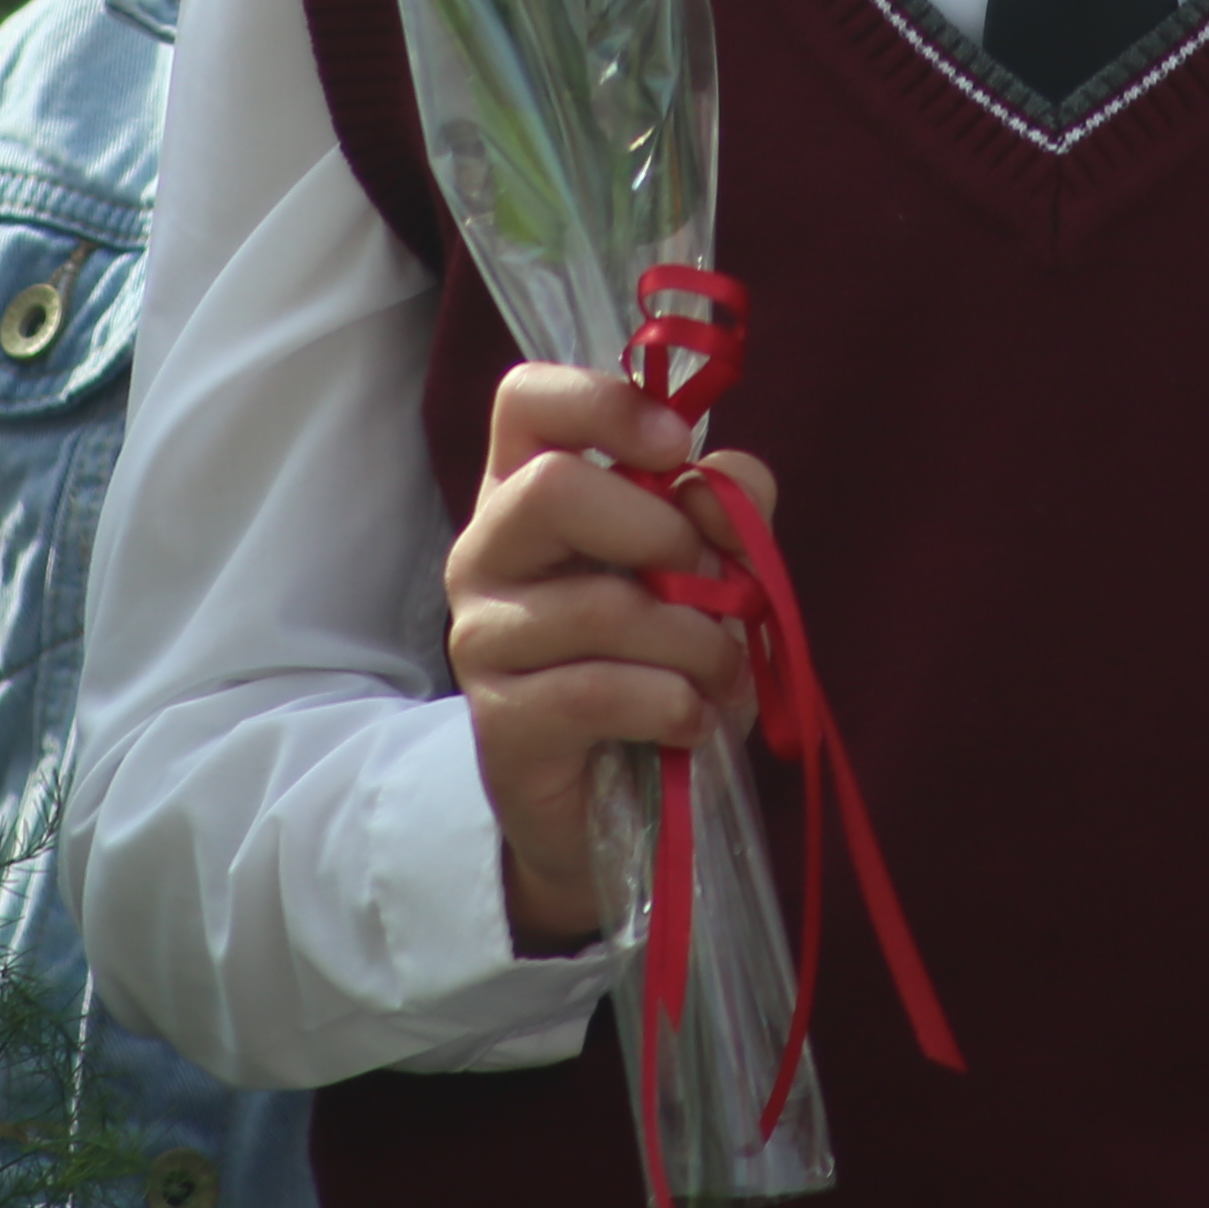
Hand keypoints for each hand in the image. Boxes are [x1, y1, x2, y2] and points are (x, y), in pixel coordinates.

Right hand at [443, 364, 774, 954]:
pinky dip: (673, 705)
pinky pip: (601, 691)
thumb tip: (723, 485)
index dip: (603, 403)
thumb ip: (727, 509)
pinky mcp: (499, 720)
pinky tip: (692, 722)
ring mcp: (481, 636)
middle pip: (552, 489)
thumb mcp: (707, 572)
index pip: (525, 399)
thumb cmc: (657, 664)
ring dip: (696, 643)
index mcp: (527, 490)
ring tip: (720, 674)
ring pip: (600, 604)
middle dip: (663, 536)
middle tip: (712, 589)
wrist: (610, 808)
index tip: (676, 446)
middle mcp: (485, 552)